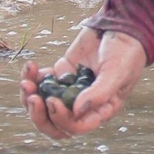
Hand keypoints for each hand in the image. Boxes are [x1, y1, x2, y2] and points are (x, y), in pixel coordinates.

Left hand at [22, 28, 146, 139]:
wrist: (123, 26)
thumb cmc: (127, 52)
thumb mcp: (117, 73)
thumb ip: (99, 94)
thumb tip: (76, 111)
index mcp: (100, 110)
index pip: (76, 127)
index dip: (60, 119)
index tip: (52, 100)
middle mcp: (83, 104)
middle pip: (55, 123)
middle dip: (39, 115)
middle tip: (32, 97)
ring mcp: (70, 89)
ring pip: (43, 105)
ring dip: (30, 96)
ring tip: (27, 80)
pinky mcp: (62, 73)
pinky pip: (41, 83)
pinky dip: (32, 77)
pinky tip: (31, 66)